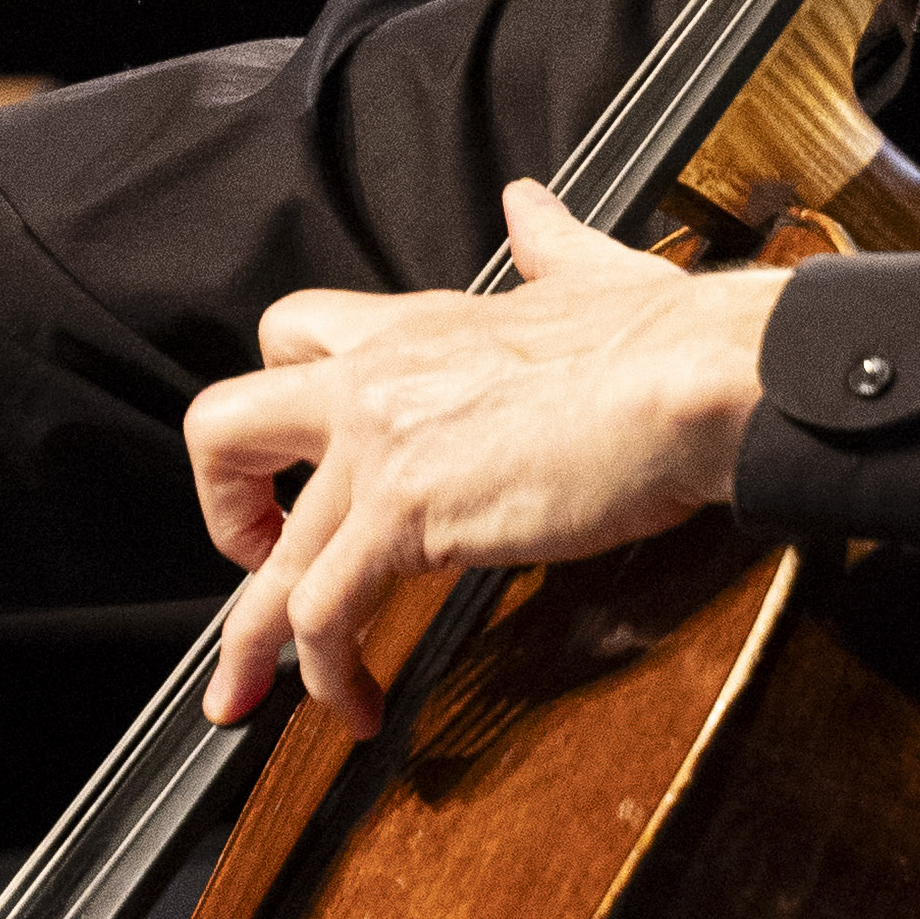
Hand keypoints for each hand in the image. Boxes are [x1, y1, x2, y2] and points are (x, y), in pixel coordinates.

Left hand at [186, 184, 782, 728]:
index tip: (298, 471)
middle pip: (225, 430)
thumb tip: (530, 211)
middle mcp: (376, 376)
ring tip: (250, 695)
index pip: (294, 338)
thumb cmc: (669, 339)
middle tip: (250, 568)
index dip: (280, 409)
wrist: (699, 377)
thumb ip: (549, 246)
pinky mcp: (408, 515)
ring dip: (252, 640)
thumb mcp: (592, 273)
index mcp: (415, 325)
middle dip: (220, 509)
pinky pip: (326, 611)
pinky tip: (358, 707)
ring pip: (268, 554)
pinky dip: (328, 673)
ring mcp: (381, 447)